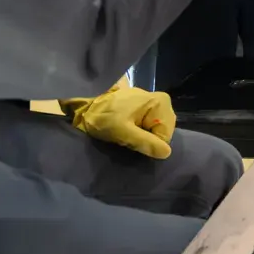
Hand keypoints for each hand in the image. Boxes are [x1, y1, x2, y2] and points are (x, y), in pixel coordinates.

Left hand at [60, 80, 175, 159]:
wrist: (87, 107)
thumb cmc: (104, 118)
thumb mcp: (123, 132)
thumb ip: (145, 142)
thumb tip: (166, 153)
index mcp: (160, 103)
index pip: (165, 135)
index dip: (150, 143)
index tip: (131, 140)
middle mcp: (162, 100)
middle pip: (163, 132)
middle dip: (147, 139)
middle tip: (129, 137)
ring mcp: (155, 103)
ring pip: (157, 130)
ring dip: (144, 136)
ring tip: (127, 133)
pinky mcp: (147, 107)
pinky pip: (151, 125)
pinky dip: (141, 131)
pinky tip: (130, 129)